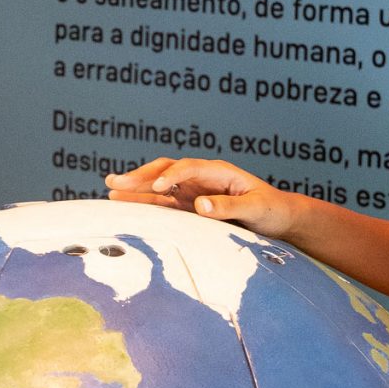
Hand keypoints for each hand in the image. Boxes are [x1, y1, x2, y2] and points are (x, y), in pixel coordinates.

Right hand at [105, 156, 302, 238]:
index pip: (188, 168)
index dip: (172, 176)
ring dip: (135, 187)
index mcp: (218, 172)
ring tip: (110, 188)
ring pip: (158, 186)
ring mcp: (192, 191)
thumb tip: (201, 206)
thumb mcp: (256, 209)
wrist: (278, 218)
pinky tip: (123, 203)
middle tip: (114, 181)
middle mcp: (200, 178)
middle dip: (140, 176)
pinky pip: (162, 202)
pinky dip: (143, 202)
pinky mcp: (188, 206)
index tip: (158, 188)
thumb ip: (229, 206)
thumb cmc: (271, 210)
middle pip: (165, 171)